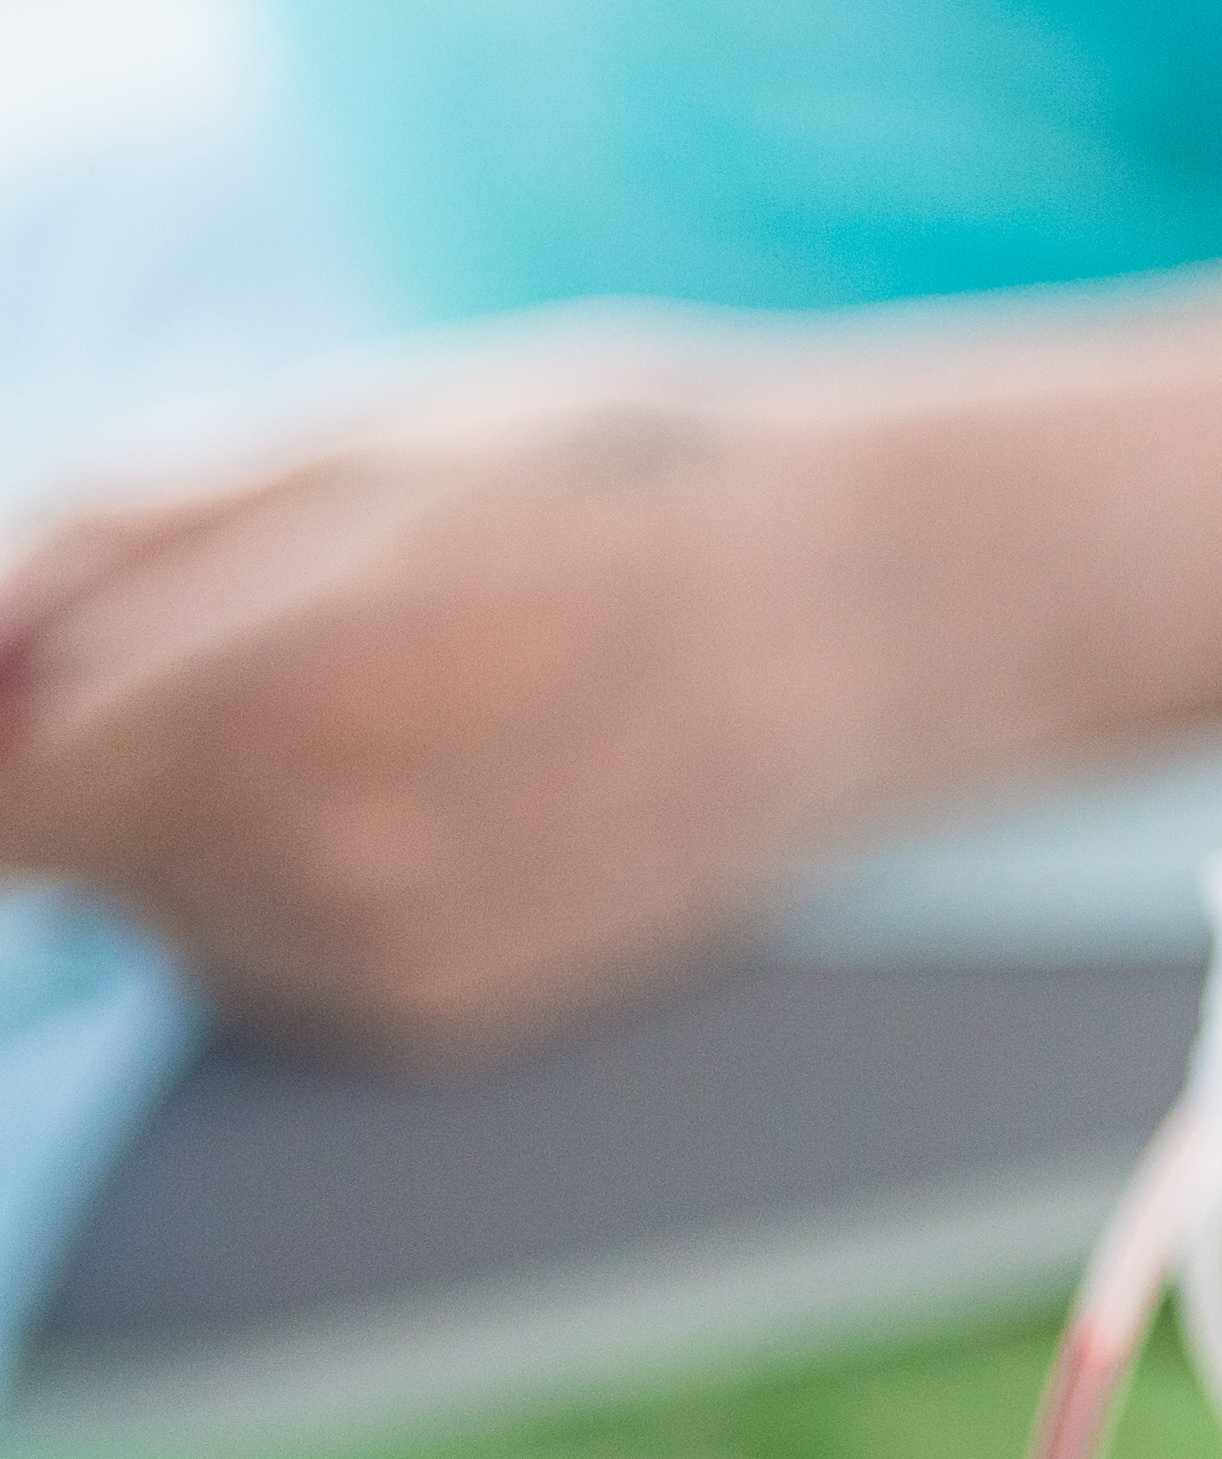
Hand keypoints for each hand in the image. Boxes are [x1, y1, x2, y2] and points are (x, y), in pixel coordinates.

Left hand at [0, 369, 913, 1065]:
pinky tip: (454, 773)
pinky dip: (302, 871)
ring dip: (207, 808)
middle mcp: (316, 863)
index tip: (45, 670)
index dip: (4, 718)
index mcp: (274, 686)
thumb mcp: (365, 441)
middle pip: (62, 844)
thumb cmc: (631, 483)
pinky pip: (266, 953)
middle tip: (284, 626)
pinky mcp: (441, 1017)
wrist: (896, 618)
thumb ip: (111, 547)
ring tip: (400, 694)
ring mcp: (385, 958)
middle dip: (112, 742)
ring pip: (159, 902)